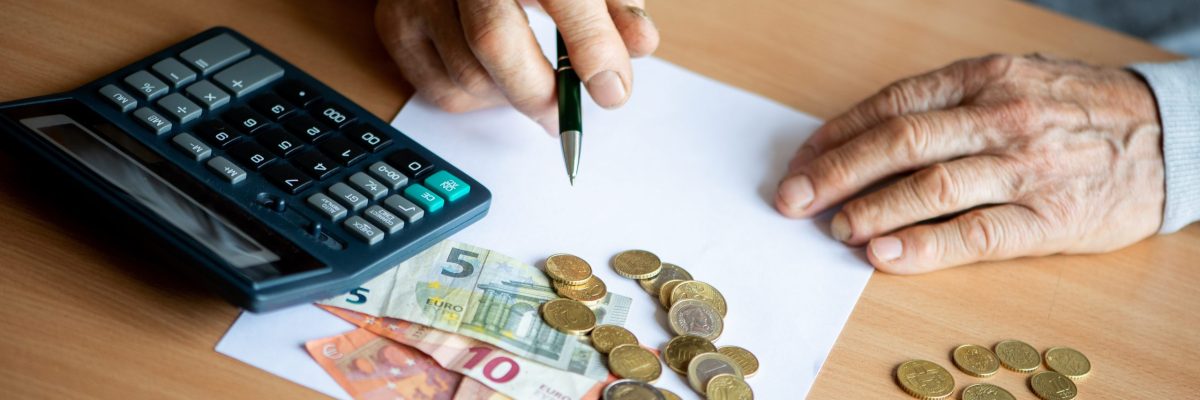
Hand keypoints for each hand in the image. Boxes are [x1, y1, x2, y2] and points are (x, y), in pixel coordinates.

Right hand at [375, 0, 658, 132]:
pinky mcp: (395, 22)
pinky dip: (480, 101)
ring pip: (468, 76)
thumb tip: (639, 46)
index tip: (613, 90)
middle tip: (569, 116)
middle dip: (540, 92)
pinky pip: (440, 91)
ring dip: (512, 99)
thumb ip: (616, 4)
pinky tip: (498, 80)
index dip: (591, 44)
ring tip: (536, 85)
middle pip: (494, 40)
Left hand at [775, 54, 1163, 273]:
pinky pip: (977, 233)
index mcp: (985, 78)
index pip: (892, 103)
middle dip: (836, 171)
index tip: (801, 160)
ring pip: (932, 185)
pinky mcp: (1050, 217)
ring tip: (834, 228)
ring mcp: (1026, 167)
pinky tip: (886, 255)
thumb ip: (948, 104)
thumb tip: (868, 137)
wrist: (1175, 135)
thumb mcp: (1014, 82)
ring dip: (872, 208)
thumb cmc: (1077, 111)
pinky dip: (925, 245)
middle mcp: (1000, 116)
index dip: (838, 133)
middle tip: (793, 198)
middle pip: (900, 141)